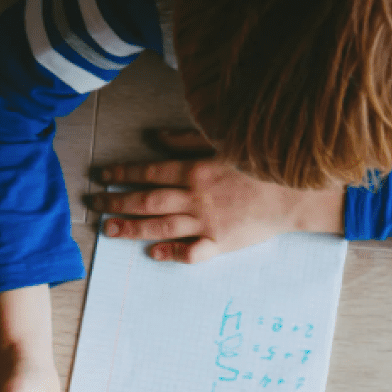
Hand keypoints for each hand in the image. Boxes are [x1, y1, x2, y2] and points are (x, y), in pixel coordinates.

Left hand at [86, 129, 344, 263]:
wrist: (297, 193)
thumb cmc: (261, 164)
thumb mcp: (223, 143)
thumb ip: (187, 141)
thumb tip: (155, 137)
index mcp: (194, 169)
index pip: (148, 172)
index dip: (121, 173)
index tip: (101, 175)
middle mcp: (195, 197)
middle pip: (146, 200)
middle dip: (116, 201)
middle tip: (95, 204)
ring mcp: (206, 222)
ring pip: (160, 226)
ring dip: (131, 228)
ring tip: (109, 230)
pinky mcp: (220, 242)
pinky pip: (191, 252)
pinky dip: (172, 253)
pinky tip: (154, 254)